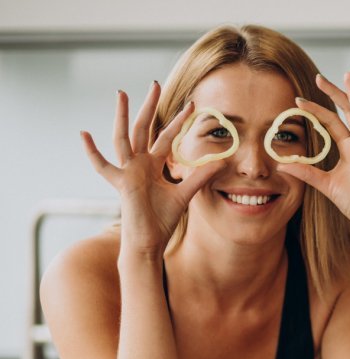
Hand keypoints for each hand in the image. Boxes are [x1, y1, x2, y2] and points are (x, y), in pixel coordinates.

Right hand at [81, 82, 223, 257]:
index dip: (178, 121)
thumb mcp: (185, 194)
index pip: (166, 137)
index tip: (191, 105)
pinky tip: (84, 134)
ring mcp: (128, 171)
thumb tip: (222, 163)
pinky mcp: (121, 183)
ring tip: (121, 94)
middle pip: (144, 129)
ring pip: (124, 138)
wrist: (149, 241)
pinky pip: (104, 166)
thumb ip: (200, 177)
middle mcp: (139, 164)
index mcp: (153, 165)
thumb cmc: (162, 220)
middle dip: (150, 107)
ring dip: (123, 116)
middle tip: (155, 84)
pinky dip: (92, 152)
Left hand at [276, 72, 349, 242]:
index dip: (315, 110)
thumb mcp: (324, 184)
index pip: (331, 122)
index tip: (298, 100)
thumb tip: (281, 164)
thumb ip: (305, 172)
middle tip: (319, 77)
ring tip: (349, 77)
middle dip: (335, 93)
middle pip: (347, 112)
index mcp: (349, 148)